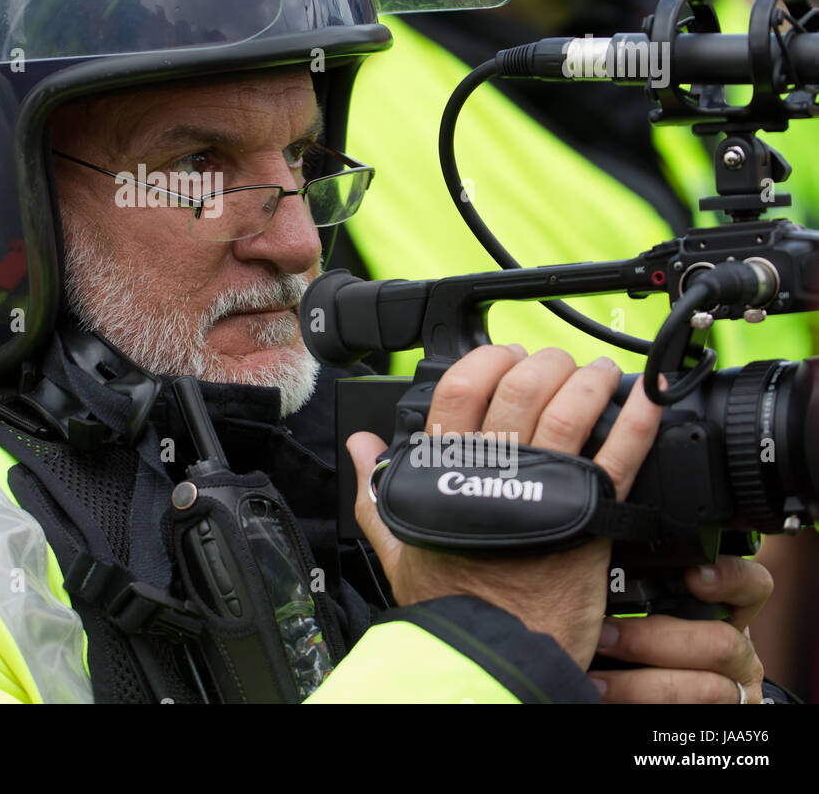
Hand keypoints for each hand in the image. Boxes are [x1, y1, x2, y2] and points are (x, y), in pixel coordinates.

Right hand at [348, 344, 662, 669]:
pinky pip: (619, 455)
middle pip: (521, 388)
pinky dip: (638, 420)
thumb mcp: (397, 544)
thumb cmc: (448, 603)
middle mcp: (495, 470)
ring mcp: (546, 488)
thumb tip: (359, 445)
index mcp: (445, 471)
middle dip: (543, 364)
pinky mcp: (591, 515)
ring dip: (588, 380)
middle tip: (555, 364)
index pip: (461, 389)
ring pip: (569, 410)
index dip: (487, 361)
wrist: (494, 651)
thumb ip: (375, 489)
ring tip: (599, 373)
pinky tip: (649, 399)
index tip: (505, 357)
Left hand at [587, 556, 771, 702]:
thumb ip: (642, 586)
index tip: (693, 577)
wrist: (640, 697)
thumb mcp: (646, 610)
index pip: (752, 586)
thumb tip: (599, 553)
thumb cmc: (633, 644)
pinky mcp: (719, 720)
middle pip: (721, 643)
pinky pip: (688, 715)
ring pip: (705, 689)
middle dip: (652, 640)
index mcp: (724, 613)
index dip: (730, 578)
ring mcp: (735, 693)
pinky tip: (606, 695)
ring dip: (638, 684)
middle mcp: (739, 653)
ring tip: (593, 675)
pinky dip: (639, 704)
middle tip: (598, 633)